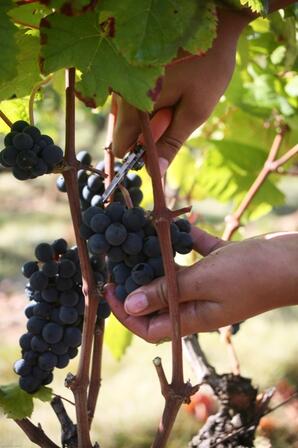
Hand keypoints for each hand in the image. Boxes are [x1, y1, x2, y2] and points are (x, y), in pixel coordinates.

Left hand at [105, 231, 297, 342]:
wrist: (294, 260)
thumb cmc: (253, 274)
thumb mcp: (204, 282)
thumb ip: (167, 292)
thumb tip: (130, 305)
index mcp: (194, 317)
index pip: (150, 326)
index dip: (126, 313)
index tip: (109, 288)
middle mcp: (200, 303)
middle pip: (158, 299)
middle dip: (136, 282)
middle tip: (118, 259)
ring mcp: (211, 282)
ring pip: (175, 273)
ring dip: (158, 258)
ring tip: (138, 238)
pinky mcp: (222, 262)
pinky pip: (196, 251)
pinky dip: (185, 239)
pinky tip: (176, 223)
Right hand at [112, 8, 251, 174]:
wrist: (211, 20)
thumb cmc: (207, 66)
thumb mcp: (196, 110)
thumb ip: (172, 143)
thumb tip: (156, 173)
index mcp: (135, 104)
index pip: (121, 146)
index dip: (140, 153)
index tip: (162, 143)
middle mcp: (121, 92)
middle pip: (125, 131)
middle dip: (149, 132)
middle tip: (174, 112)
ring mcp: (122, 78)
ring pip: (128, 115)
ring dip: (150, 115)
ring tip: (174, 94)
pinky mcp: (128, 70)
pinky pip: (131, 98)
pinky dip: (148, 100)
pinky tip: (167, 85)